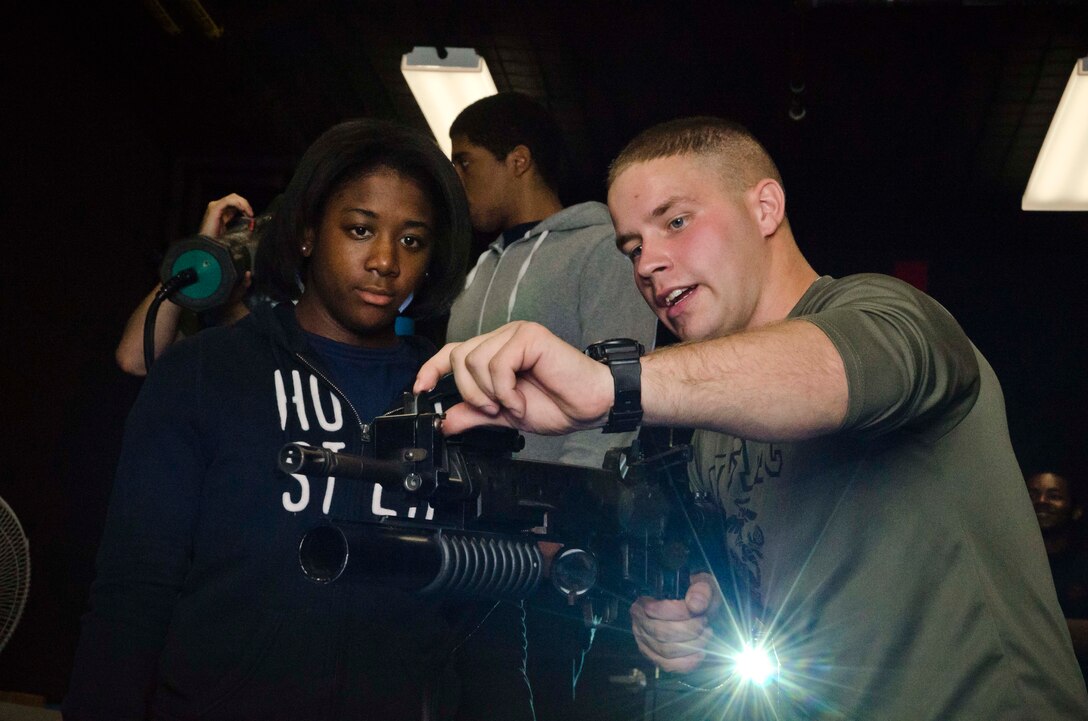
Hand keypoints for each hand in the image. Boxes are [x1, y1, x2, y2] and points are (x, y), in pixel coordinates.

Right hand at [199, 193, 253, 237]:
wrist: (208, 245)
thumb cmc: (218, 239)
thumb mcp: (231, 229)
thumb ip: (238, 222)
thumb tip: (250, 222)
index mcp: (221, 211)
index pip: (236, 202)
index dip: (245, 207)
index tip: (251, 216)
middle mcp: (217, 206)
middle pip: (235, 198)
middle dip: (246, 204)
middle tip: (251, 214)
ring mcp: (215, 206)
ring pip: (233, 197)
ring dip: (244, 204)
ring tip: (249, 213)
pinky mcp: (215, 208)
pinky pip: (228, 201)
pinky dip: (238, 204)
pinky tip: (243, 210)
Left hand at [413, 321, 613, 436]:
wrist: (591, 405)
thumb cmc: (559, 404)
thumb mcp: (504, 415)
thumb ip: (474, 414)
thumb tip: (444, 420)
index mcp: (496, 353)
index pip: (452, 353)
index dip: (432, 369)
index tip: (420, 389)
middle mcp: (503, 338)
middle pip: (459, 358)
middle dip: (470, 392)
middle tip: (493, 409)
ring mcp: (516, 334)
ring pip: (474, 361)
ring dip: (490, 393)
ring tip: (512, 403)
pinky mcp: (529, 337)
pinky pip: (497, 364)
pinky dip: (505, 390)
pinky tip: (521, 398)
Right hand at [630, 573, 721, 672]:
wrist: (697, 610)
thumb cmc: (697, 596)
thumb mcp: (702, 585)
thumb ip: (701, 590)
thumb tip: (695, 605)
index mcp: (644, 602)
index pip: (654, 611)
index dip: (680, 613)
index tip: (699, 611)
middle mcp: (639, 624)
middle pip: (661, 633)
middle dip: (689, 630)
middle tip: (705, 623)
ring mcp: (646, 644)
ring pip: (666, 651)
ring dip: (692, 644)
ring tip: (705, 634)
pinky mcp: (656, 659)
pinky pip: (669, 666)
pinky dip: (688, 662)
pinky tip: (701, 652)